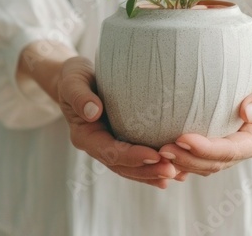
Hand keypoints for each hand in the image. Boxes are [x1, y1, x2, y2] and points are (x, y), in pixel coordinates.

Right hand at [19, 41, 182, 187]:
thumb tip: (93, 111)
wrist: (77, 80)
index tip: (153, 155)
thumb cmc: (75, 78)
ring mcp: (111, 146)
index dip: (131, 156)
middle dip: (147, 171)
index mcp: (86, 137)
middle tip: (172, 171)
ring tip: (179, 175)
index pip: (109, 152)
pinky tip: (177, 170)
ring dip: (154, 173)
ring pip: (133, 168)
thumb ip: (79, 96)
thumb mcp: (72, 82)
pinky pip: (139, 160)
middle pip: (123, 166)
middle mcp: (99, 146)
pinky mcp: (122, 142)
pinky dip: (156, 166)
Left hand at [158, 41, 251, 174]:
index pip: (231, 151)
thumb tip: (245, 112)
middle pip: (214, 163)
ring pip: (204, 163)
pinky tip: (160, 148)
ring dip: (182, 161)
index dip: (207, 149)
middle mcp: (245, 147)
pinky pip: (198, 153)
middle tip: (162, 150)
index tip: (183, 138)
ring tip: (157, 151)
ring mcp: (231, 144)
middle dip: (188, 160)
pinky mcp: (218, 137)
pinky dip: (183, 155)